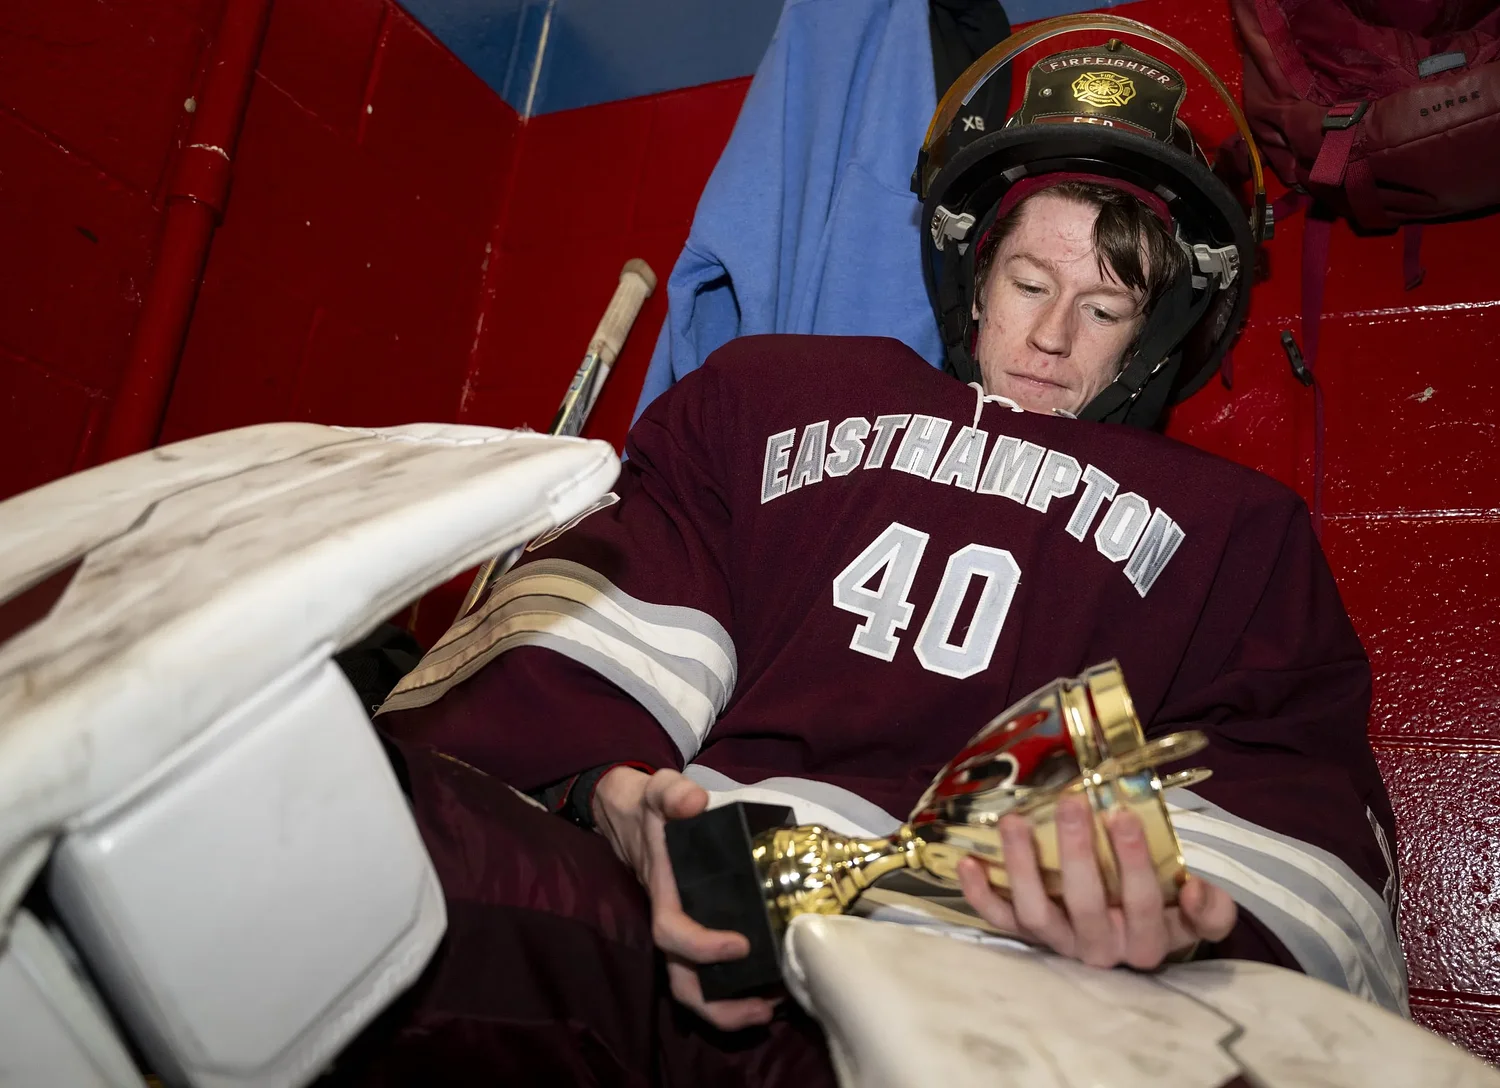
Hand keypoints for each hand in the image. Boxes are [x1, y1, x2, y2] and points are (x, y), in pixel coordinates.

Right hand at [592, 767, 778, 1029]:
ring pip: (696, 986)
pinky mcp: (700, 931)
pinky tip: (772, 985)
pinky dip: (737, 987)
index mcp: (663, 896)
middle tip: (764, 1008)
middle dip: (719, 1006)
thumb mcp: (660, 790)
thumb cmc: (650, 808)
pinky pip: (711, 972)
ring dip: (731, 1006)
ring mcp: (685, 931)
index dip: (702, 948)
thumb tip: (694, 802)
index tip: (741, 945)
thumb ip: (673, 793)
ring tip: (773, 1007)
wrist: (633, 817)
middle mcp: (672, 922)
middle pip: (683, 982)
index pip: (672, 934)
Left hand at [957, 793, 1236, 969]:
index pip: (1143, 904)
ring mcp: (1059, 943)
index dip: (1134, 863)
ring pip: (1036, 914)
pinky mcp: (1028, 936)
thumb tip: (1196, 890)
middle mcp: (1101, 949)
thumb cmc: (1165, 911)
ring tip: (1014, 821)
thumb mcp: (1197, 914)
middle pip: (1086, 905)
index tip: (1123, 815)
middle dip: (1077, 852)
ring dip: (1023, 867)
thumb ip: (1211, 909)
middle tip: (1072, 802)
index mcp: (1147, 942)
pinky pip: (1000, 920)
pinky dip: (979, 895)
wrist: (1134, 938)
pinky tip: (967, 861)